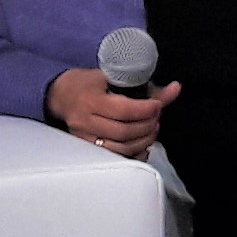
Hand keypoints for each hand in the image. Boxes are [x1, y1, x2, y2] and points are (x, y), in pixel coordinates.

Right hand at [47, 67, 180, 156]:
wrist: (61, 95)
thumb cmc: (89, 84)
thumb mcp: (114, 78)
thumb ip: (147, 88)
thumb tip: (175, 89)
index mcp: (90, 100)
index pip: (124, 110)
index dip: (147, 110)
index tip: (157, 105)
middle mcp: (85, 121)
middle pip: (124, 132)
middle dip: (148, 126)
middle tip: (156, 117)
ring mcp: (84, 138)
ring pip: (120, 148)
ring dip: (143, 141)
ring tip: (150, 129)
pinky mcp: (86, 149)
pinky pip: (114, 157)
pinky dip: (134, 154)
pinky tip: (142, 145)